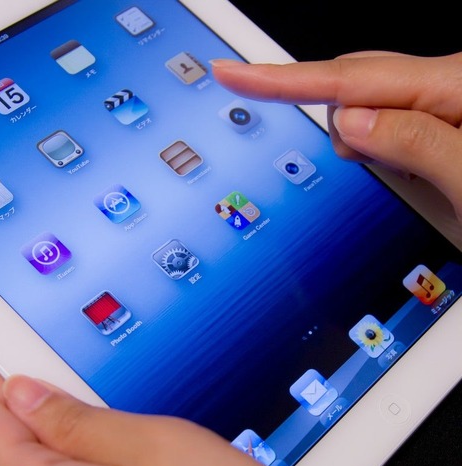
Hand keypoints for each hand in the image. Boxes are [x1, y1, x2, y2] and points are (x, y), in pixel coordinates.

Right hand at [211, 52, 461, 221]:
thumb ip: (413, 147)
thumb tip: (352, 122)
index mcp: (457, 91)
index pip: (354, 80)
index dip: (286, 80)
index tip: (237, 73)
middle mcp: (452, 91)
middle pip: (362, 86)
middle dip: (330, 116)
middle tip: (336, 153)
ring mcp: (448, 109)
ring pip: (377, 113)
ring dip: (365, 144)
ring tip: (406, 181)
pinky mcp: (447, 129)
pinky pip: (397, 129)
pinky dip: (384, 150)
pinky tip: (399, 168)